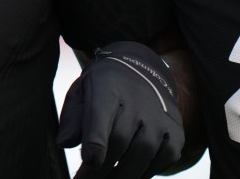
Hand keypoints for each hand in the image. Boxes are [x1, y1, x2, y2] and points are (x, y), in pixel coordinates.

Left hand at [58, 41, 184, 178]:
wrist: (140, 70)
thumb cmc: (102, 90)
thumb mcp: (80, 93)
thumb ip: (72, 119)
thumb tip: (64, 143)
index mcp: (107, 88)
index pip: (102, 113)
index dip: (96, 139)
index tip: (89, 160)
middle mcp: (137, 100)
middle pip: (120, 140)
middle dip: (100, 170)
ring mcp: (159, 115)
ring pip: (143, 153)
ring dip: (123, 176)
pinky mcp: (175, 131)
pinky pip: (164, 159)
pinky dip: (146, 173)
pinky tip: (129, 175)